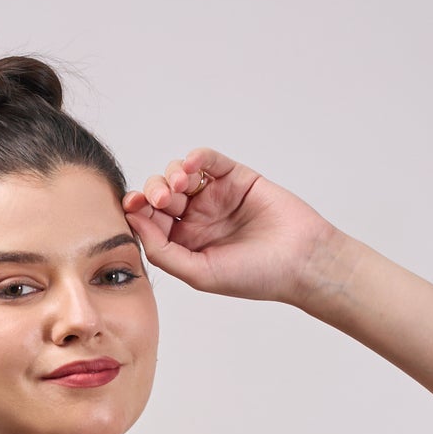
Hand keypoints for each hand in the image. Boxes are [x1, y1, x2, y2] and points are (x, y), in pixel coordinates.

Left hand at [123, 149, 345, 308]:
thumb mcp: (200, 273)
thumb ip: (163, 252)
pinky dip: (197, 157)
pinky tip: (193, 165)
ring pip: (181, 174)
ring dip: (173, 173)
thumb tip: (134, 221)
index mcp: (186, 244)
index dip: (139, 210)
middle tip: (162, 199)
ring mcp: (216, 196)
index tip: (132, 205)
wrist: (300, 261)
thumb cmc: (255, 276)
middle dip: (154, 191)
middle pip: (162, 195)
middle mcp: (198, 219)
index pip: (152, 222)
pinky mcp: (236, 177)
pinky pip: (209, 160)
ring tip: (180, 185)